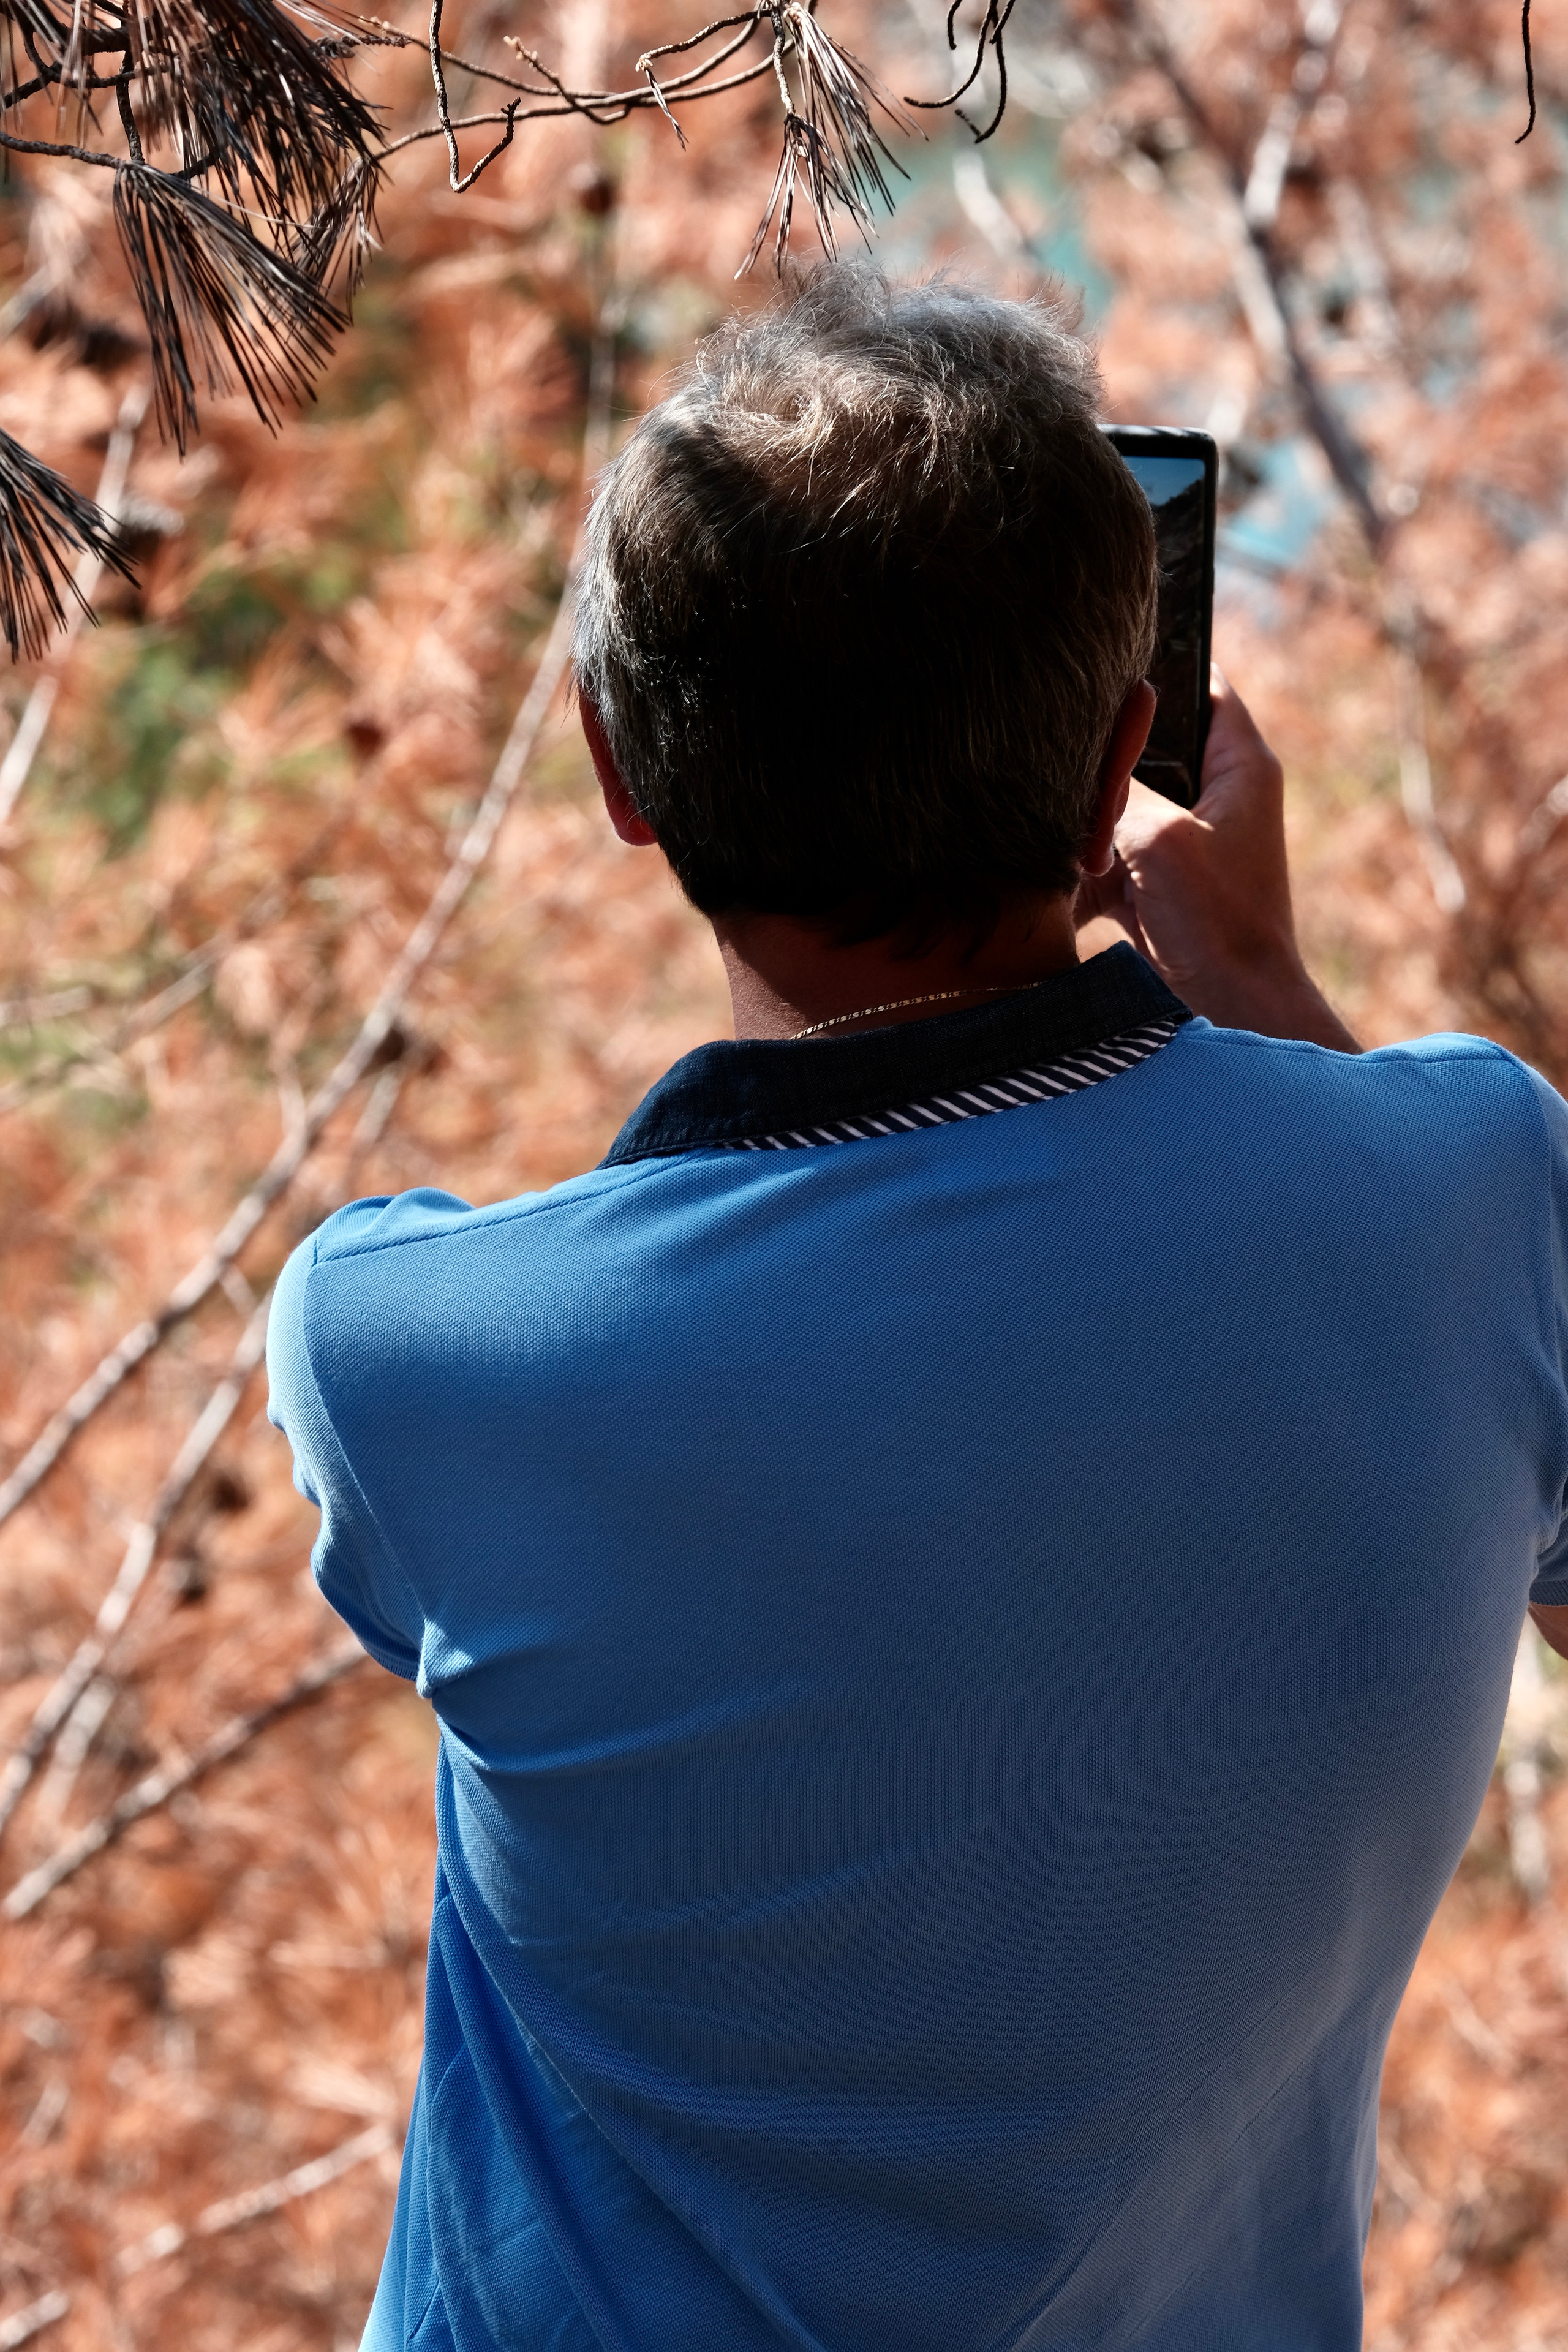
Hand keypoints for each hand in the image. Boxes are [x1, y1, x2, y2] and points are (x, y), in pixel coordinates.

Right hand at [1076, 670, 1358, 1050]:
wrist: (1231, 1010)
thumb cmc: (1219, 921)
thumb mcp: (1160, 838)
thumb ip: (1116, 790)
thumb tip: (1073, 765)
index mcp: (1240, 767)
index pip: (1204, 686)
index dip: (1162, 666)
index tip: (1107, 657)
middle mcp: (1214, 797)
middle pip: (1146, 749)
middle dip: (1100, 760)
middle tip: (1055, 748)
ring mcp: (1181, 844)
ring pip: (1115, 806)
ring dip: (1083, 825)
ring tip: (1052, 827)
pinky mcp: (1154, 887)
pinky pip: (1102, 863)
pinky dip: (1077, 877)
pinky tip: (1049, 885)